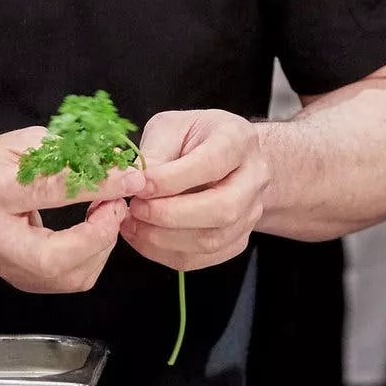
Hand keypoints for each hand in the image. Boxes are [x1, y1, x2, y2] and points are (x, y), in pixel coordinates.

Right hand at [0, 128, 142, 292]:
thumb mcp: (22, 143)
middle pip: (54, 257)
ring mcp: (6, 266)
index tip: (131, 177)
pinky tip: (93, 230)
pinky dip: (93, 255)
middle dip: (99, 235)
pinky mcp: (22, 281)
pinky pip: (72, 280)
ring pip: (68, 276)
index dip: (97, 185)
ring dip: (101, 245)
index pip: (49, 191)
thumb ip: (65, 152)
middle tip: (116, 205)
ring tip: (105, 212)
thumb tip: (113, 160)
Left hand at [123, 111, 270, 271]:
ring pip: (211, 240)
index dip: (171, 179)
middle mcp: (253, 179)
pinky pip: (201, 258)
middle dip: (169, 214)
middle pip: (222, 208)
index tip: (138, 185)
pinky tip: (142, 236)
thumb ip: (154, 151)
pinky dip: (165, 252)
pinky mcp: (237, 240)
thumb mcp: (171, 126)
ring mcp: (249, 214)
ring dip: (163, 238)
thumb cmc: (195, 137)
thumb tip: (133, 182)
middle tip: (136, 207)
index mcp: (238, 140)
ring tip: (133, 223)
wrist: (226, 158)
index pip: (211, 163)